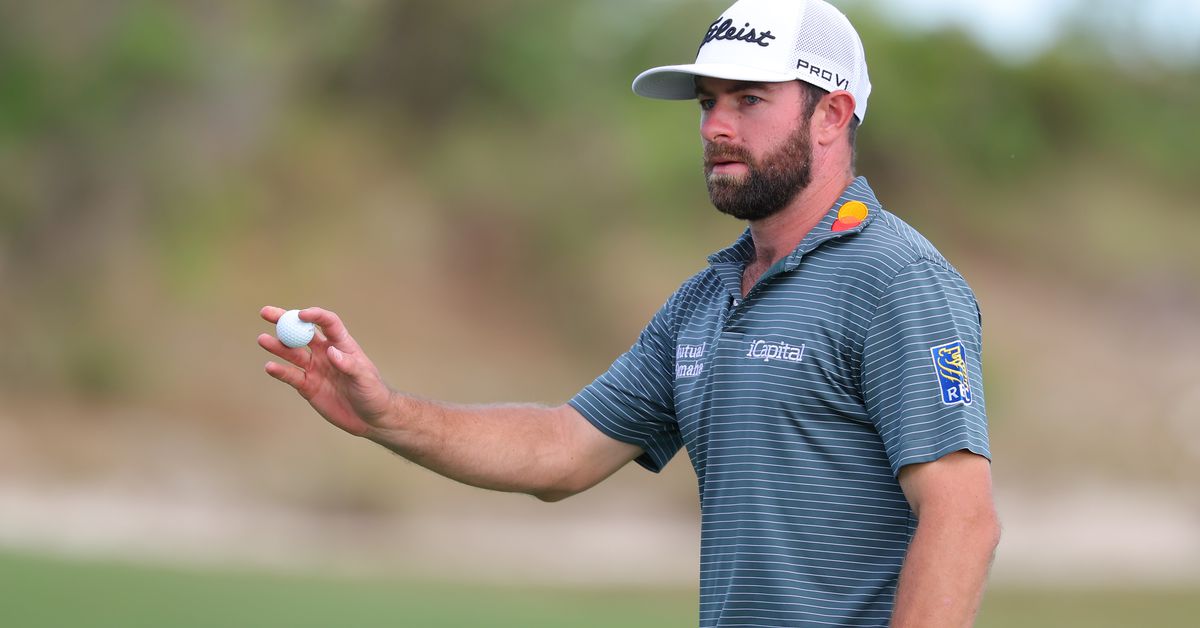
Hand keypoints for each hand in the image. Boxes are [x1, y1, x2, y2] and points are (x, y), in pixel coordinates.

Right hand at [258, 306, 395, 436]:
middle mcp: (325, 352)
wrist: (370, 418)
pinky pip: (291, 376)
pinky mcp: (307, 386)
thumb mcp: (364, 378)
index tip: (301, 314)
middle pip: (302, 332)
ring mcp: (314, 368)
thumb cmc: (373, 392)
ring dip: (278, 346)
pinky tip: (270, 367)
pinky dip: (280, 372)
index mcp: (342, 344)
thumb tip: (330, 351)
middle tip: (265, 312)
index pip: (327, 322)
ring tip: (263, 340)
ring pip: (292, 353)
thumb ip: (348, 364)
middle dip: (284, 321)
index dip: (314, 316)